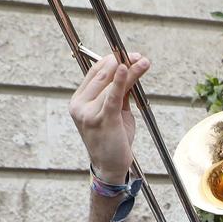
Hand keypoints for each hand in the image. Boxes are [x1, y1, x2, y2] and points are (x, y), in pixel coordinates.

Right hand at [67, 52, 149, 186]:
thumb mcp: (115, 112)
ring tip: (143, 62)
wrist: (110, 166)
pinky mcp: (102, 119)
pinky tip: (127, 68)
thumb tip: (129, 71)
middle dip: (121, 61)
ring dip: (129, 70)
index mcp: (79, 101)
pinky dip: (121, 81)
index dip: (111, 60)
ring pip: (110, 83)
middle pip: (102, 75)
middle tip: (138, 56)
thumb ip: (119, 93)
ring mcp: (88, 112)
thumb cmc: (112, 140)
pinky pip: (113, 95)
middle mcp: (80, 105)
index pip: (95, 73)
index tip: (128, 55)